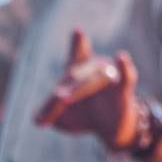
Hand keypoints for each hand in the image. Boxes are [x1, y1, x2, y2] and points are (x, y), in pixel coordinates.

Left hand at [33, 29, 139, 150]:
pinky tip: (121, 56)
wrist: (111, 130)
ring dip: (79, 89)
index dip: (78, 44)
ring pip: (93, 80)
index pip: (77, 55)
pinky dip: (124, 66)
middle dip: (63, 89)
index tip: (78, 31)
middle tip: (55, 98)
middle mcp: (96, 69)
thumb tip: (35, 118)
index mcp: (79, 71)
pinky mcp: (123, 91)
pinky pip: (126, 76)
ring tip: (63, 98)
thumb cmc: (86, 116)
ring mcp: (109, 78)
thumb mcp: (63, 119)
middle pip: (75, 75)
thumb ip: (48, 115)